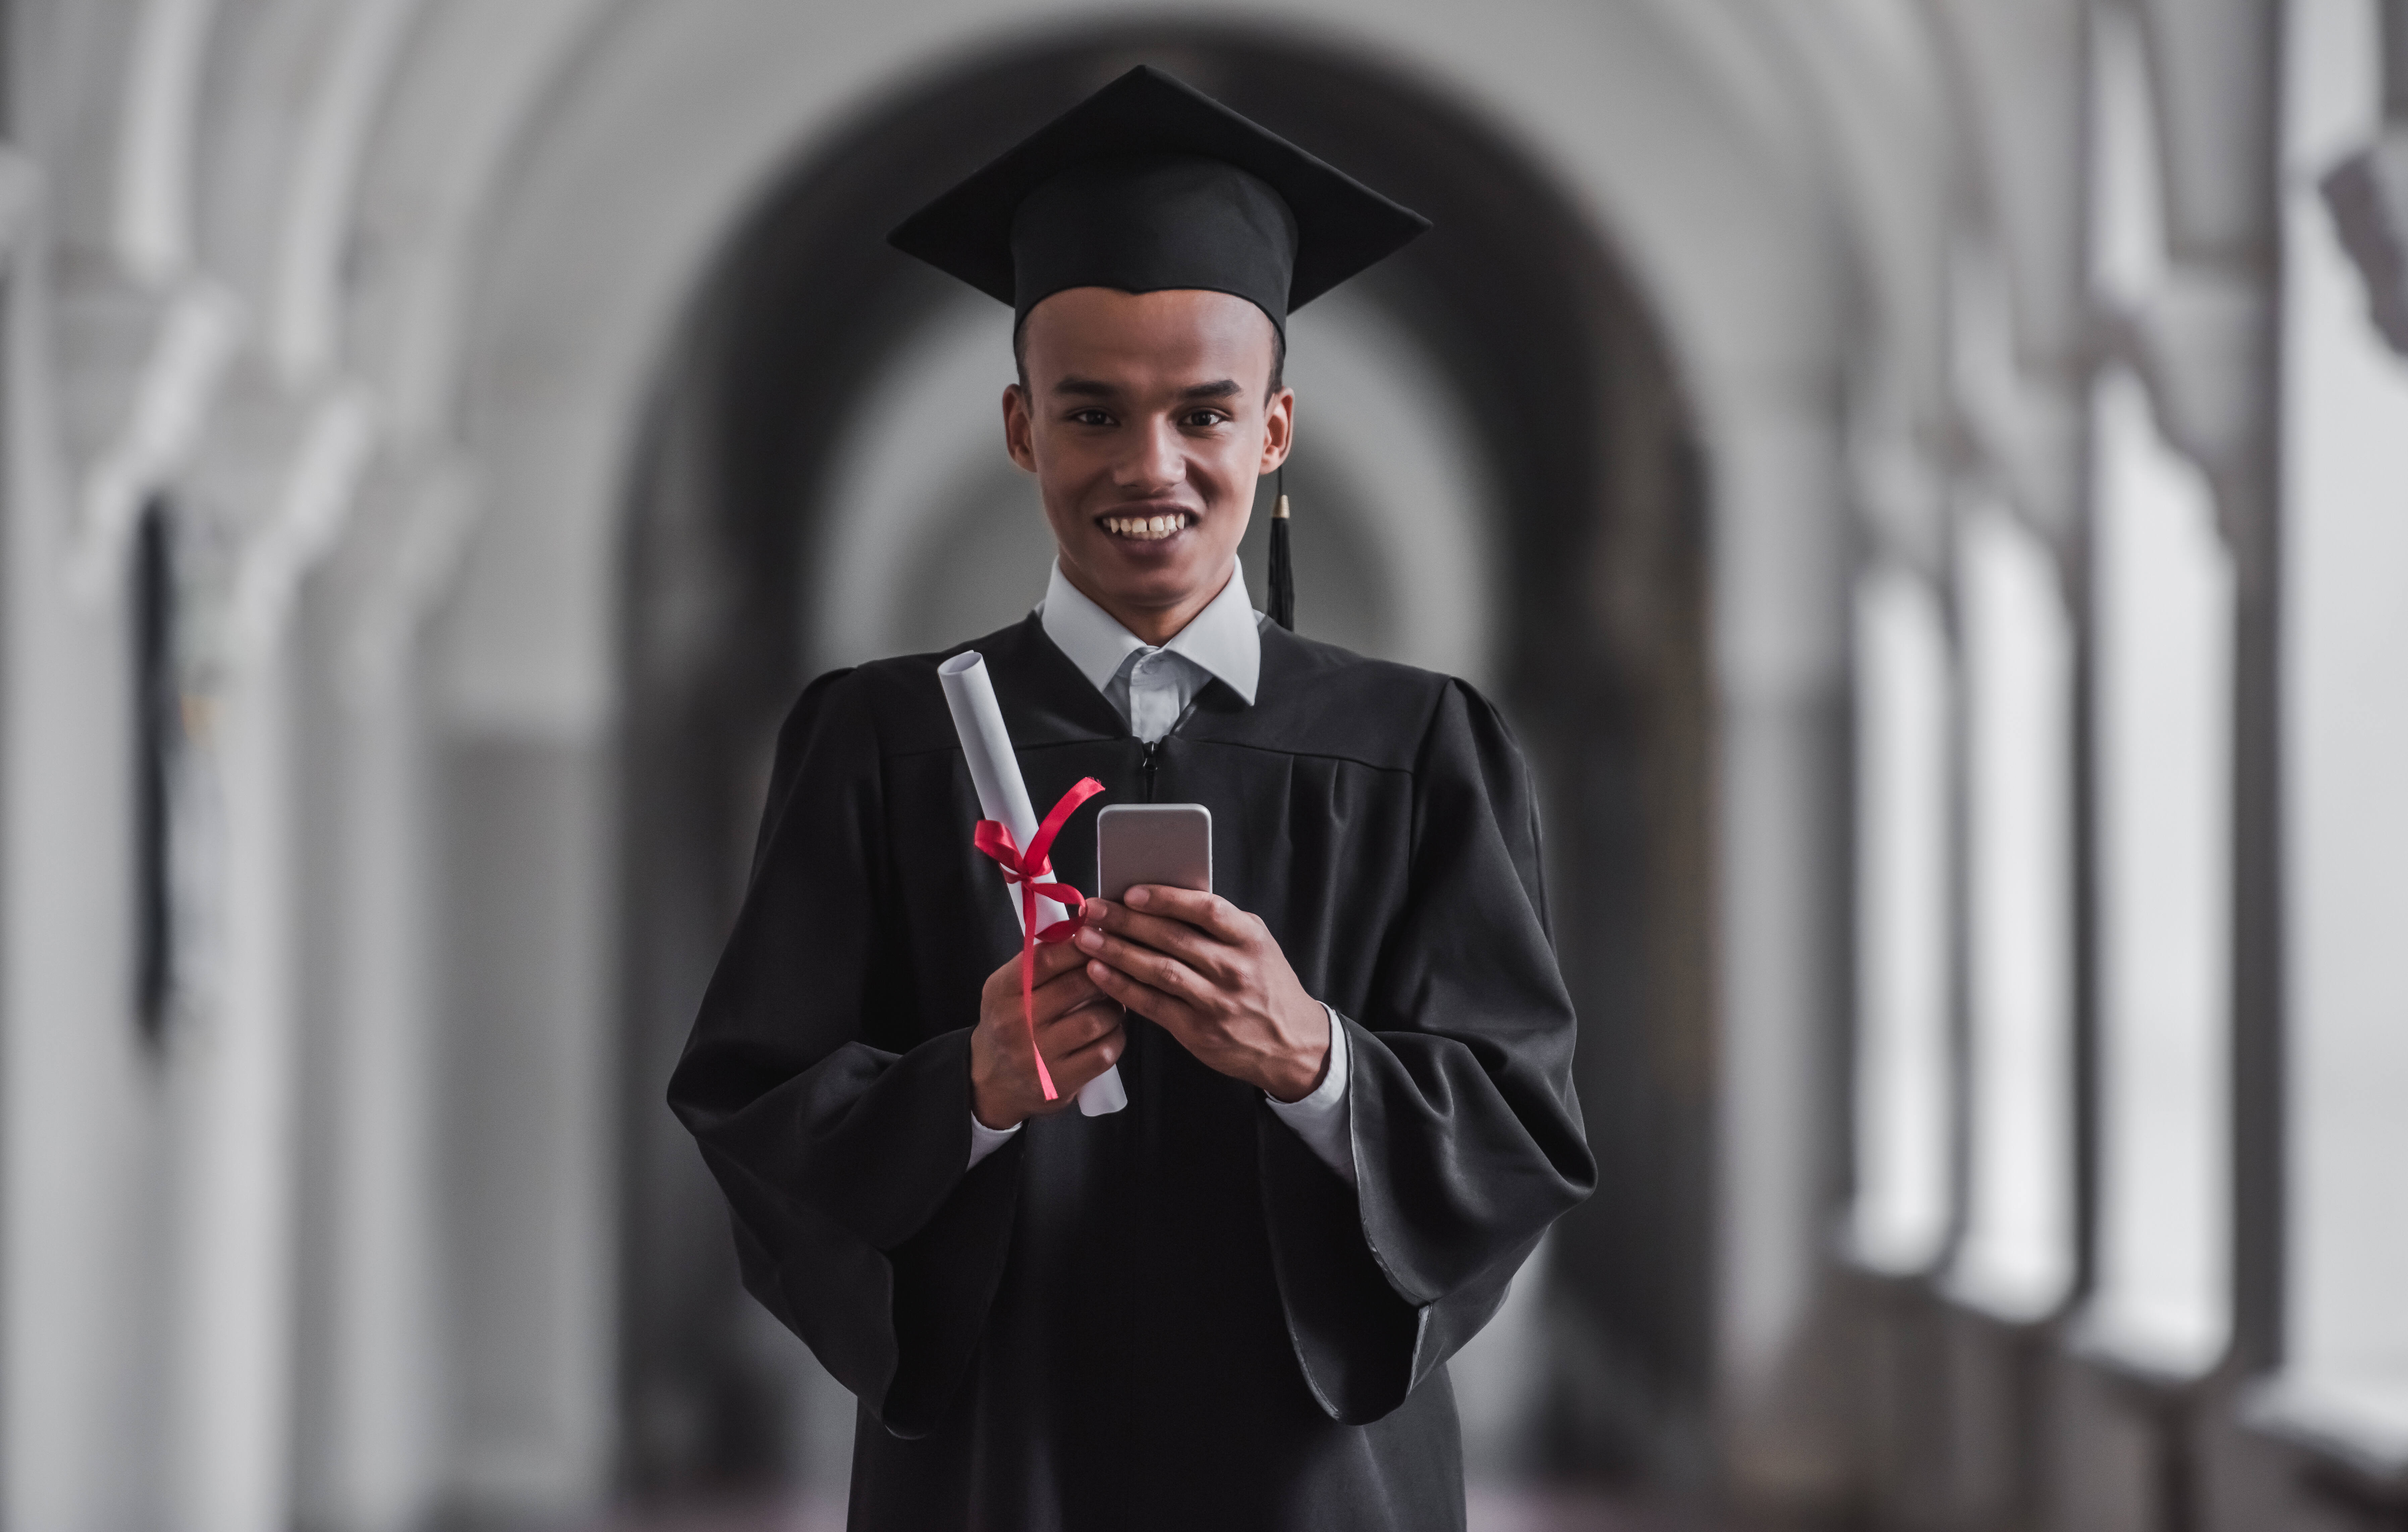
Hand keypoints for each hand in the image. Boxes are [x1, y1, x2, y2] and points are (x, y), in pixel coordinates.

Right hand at [970, 940, 1125, 1129]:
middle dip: (1104, 974)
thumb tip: (1087, 931)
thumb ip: (1040, 960)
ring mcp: (1038, 1056)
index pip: (1046, 959)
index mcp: (1003, 992)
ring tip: (1112, 1003)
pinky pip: (1104, 1052)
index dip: (1079, 945)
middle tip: (1114, 971)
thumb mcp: (1009, 987)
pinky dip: (1116, 1037)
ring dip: (1114, 1008)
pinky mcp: (1059, 1083)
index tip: (1099, 937)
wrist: (993, 1081)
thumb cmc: (1010, 1022)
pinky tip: (1111, 1031)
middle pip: (1077, 986)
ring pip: (1096, 1019)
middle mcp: (1017, 1023)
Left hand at [1074, 887, 1329, 1101]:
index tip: (1132, 891)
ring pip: (1158, 970)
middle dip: (1126, 921)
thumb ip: (1219, 924)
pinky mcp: (1197, 1030)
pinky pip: (1152, 1004)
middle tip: (1093, 909)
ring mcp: (1215, 1002)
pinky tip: (1098, 972)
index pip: (1205, 909)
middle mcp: (1234, 968)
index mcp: (1249, 938)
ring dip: (1117, 952)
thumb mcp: (1256, 945)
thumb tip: (1164, 897)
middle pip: (1172, 938)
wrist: (1292, 1043)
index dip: (1166, 899)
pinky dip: (1122, 987)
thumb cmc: (1267, 984)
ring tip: (1086, 938)